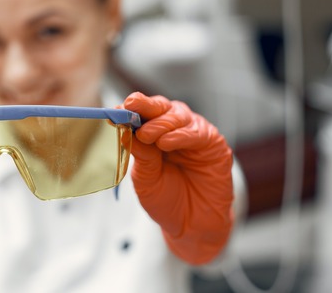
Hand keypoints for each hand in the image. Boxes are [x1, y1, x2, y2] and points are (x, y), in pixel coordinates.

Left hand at [123, 92, 233, 264]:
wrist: (192, 226)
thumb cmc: (166, 200)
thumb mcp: (146, 178)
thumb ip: (140, 154)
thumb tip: (124, 130)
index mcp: (155, 134)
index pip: (143, 114)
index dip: (130, 109)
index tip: (117, 109)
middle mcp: (176, 129)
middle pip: (161, 107)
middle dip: (145, 106)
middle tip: (131, 106)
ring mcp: (196, 135)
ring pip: (178, 115)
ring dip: (161, 123)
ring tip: (147, 134)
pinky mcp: (214, 145)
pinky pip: (197, 133)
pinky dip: (180, 135)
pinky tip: (166, 143)